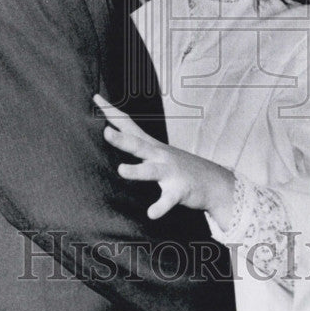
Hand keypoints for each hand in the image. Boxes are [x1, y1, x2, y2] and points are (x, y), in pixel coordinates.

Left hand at [94, 94, 234, 226]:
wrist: (214, 183)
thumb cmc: (177, 166)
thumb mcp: (157, 151)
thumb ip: (137, 143)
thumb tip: (111, 133)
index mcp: (150, 145)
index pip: (128, 124)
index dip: (111, 112)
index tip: (95, 97)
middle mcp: (159, 155)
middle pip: (138, 145)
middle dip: (122, 139)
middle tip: (106, 132)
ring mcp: (170, 172)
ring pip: (152, 170)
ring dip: (138, 170)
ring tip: (122, 170)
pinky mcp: (179, 191)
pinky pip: (168, 199)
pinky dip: (161, 206)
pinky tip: (151, 213)